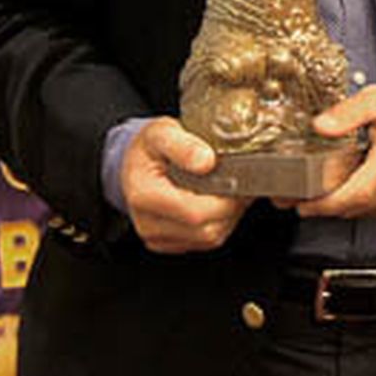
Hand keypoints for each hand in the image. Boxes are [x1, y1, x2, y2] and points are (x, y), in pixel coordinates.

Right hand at [121, 118, 251, 252]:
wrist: (133, 162)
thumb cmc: (148, 147)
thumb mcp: (162, 132)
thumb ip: (184, 145)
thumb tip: (206, 161)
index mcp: (144, 194)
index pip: (195, 212)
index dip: (225, 200)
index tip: (239, 180)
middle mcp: (147, 222)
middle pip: (206, 230)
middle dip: (230, 208)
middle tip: (241, 183)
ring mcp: (156, 237)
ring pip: (209, 239)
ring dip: (227, 217)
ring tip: (230, 191)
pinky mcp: (166, 244)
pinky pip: (203, 243)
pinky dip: (218, 224)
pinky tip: (218, 203)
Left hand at [296, 86, 375, 218]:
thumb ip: (348, 112)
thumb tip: (321, 126)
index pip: (358, 192)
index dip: (328, 202)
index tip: (305, 202)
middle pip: (356, 207)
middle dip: (323, 207)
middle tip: (297, 199)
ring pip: (362, 212)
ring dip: (337, 207)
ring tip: (313, 194)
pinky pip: (373, 210)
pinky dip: (353, 204)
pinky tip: (341, 191)